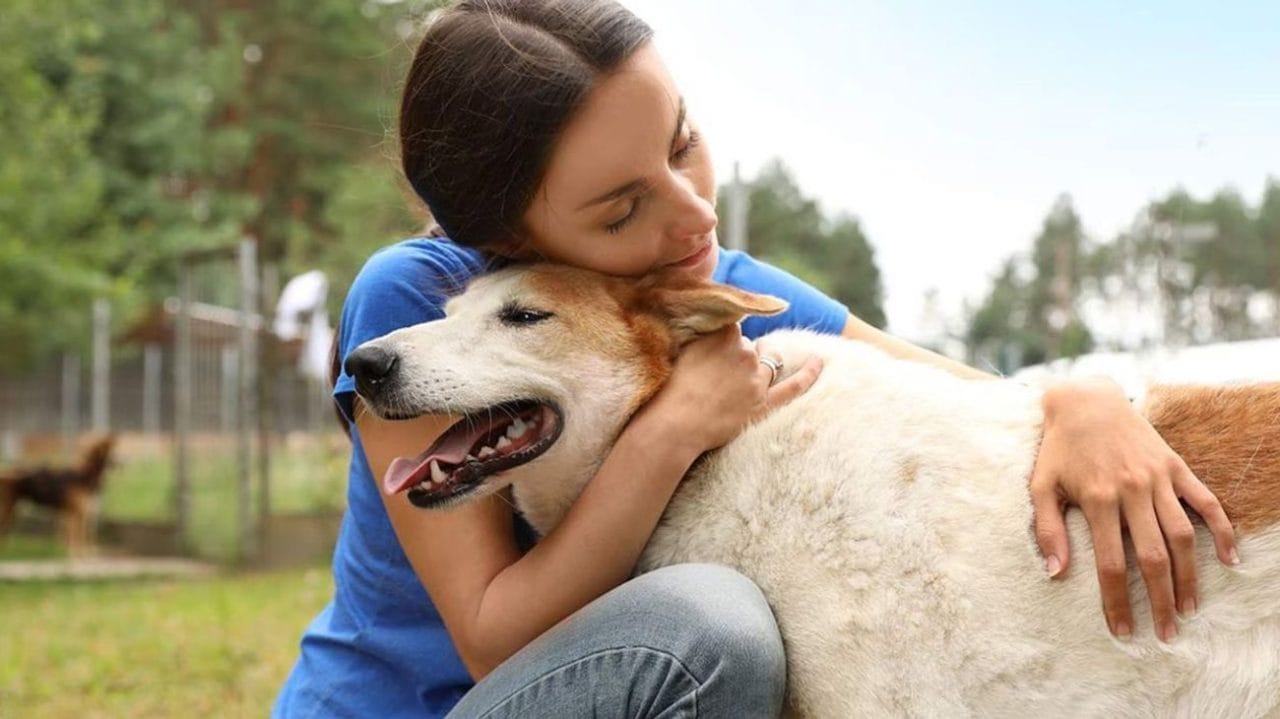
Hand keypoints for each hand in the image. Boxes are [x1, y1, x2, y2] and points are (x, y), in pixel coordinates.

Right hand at [636, 325, 823, 454]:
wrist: (674, 425)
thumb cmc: (668, 389)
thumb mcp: (679, 349)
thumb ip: (699, 335)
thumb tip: (709, 328)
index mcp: (723, 333)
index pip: (732, 325)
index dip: (722, 339)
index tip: (714, 349)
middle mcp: (745, 350)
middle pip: (748, 346)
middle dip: (737, 356)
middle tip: (715, 375)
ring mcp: (756, 378)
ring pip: (767, 361)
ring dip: (760, 363)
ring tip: (746, 374)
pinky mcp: (764, 403)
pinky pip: (794, 386)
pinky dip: (809, 374)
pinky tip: (818, 362)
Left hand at [1029, 377, 1236, 642]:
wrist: (1085, 401)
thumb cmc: (1059, 448)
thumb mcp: (1040, 485)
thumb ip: (1047, 530)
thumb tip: (1055, 574)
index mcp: (1096, 498)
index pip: (1110, 563)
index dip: (1117, 600)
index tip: (1122, 630)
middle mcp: (1131, 490)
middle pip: (1153, 557)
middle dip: (1160, 600)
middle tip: (1167, 633)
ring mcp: (1158, 478)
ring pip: (1182, 535)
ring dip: (1190, 575)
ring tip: (1190, 608)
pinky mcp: (1176, 466)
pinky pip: (1206, 501)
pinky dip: (1221, 530)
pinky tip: (1229, 559)